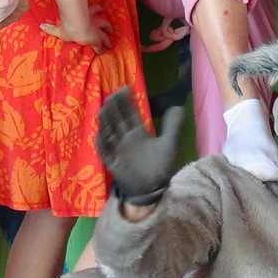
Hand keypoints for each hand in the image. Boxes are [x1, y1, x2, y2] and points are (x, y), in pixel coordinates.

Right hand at [41, 6, 113, 50]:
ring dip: (108, 34)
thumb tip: (40, 26)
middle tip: (111, 29)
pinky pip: (100, 45)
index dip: (96, 10)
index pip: (93, 11)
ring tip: (112, 37)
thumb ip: (51, 28)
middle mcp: (92, 22)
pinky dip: (101, 49)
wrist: (77, 29)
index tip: (101, 9)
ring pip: (105, 31)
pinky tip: (102, 52)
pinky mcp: (96, 40)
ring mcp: (96, 31)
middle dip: (106, 25)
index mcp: (86, 16)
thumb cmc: (69, 27)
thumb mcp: (59, 29)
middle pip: (102, 21)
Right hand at [95, 86, 183, 205]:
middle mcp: (125, 138)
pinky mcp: (112, 162)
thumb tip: (177, 106)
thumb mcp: (169, 144)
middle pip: (117, 120)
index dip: (126, 102)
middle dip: (114, 107)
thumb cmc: (159, 167)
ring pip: (109, 132)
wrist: (152, 189)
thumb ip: (173, 126)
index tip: (124, 88)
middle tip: (112, 94)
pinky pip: (105, 152)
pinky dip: (102, 144)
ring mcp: (117, 150)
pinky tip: (100, 135)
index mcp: (138, 133)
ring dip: (105, 122)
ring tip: (104, 110)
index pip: (130, 114)